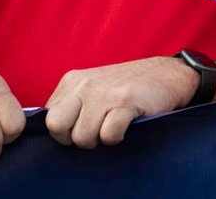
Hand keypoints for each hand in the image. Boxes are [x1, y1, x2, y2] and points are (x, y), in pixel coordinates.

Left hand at [43, 56, 198, 148]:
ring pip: (83, 137)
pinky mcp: (125, 102)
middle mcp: (83, 84)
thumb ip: (71, 106)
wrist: (167, 74)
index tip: (83, 127)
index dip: (65, 132)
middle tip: (94, 132)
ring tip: (113, 126)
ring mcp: (104, 92)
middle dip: (74, 139)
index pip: (49, 118)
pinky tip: (127, 124)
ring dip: (99, 140)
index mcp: (71, 81)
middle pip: (56, 127)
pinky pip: (108, 135)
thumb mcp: (92, 88)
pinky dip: (117, 137)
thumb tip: (52, 134)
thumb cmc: (126, 87)